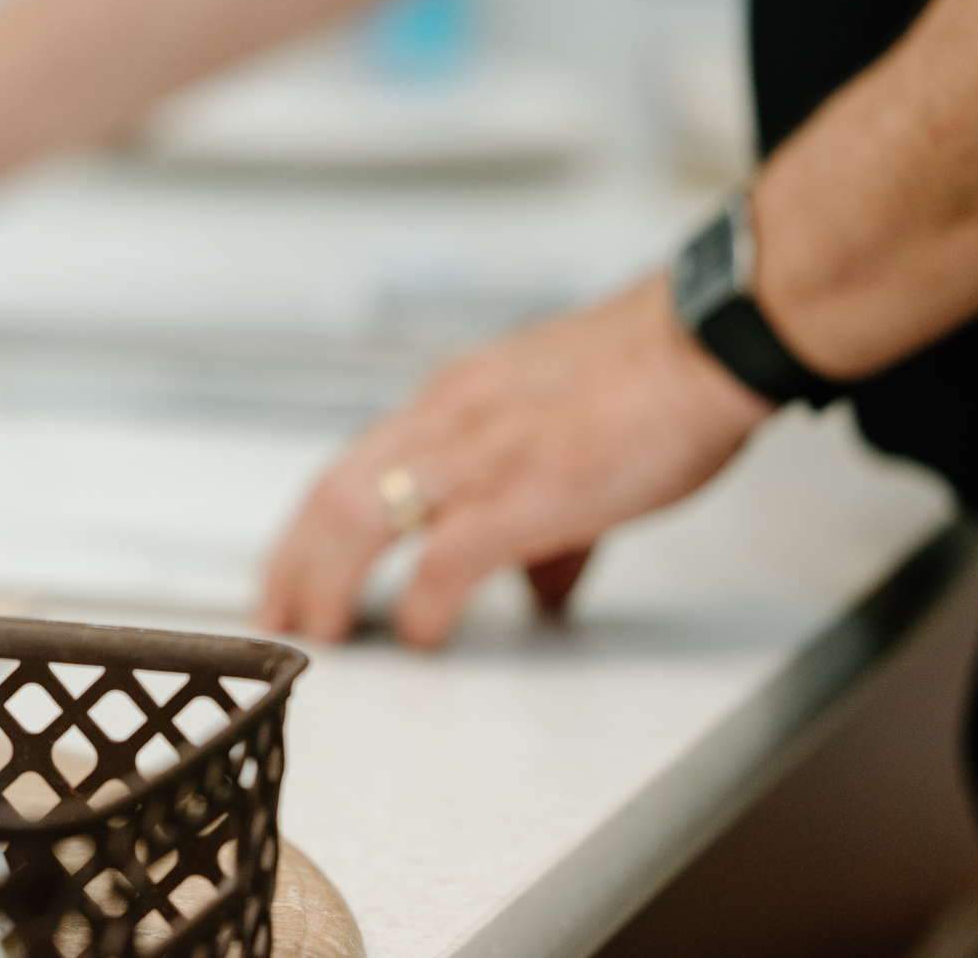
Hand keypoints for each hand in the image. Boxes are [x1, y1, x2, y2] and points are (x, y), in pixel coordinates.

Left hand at [255, 274, 773, 647]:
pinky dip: (421, 606)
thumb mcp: (570, 439)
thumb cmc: (654, 377)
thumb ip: (546, 523)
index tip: (299, 560)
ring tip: (317, 630)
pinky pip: (442, 562)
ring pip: (358, 515)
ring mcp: (476, 456)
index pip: (358, 459)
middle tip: (274, 609)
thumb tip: (543, 587)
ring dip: (325, 579)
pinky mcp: (517, 495)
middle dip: (293, 556)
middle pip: (333, 489)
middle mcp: (447, 419)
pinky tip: (421, 636)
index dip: (317, 517)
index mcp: (455, 399)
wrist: (703, 341)